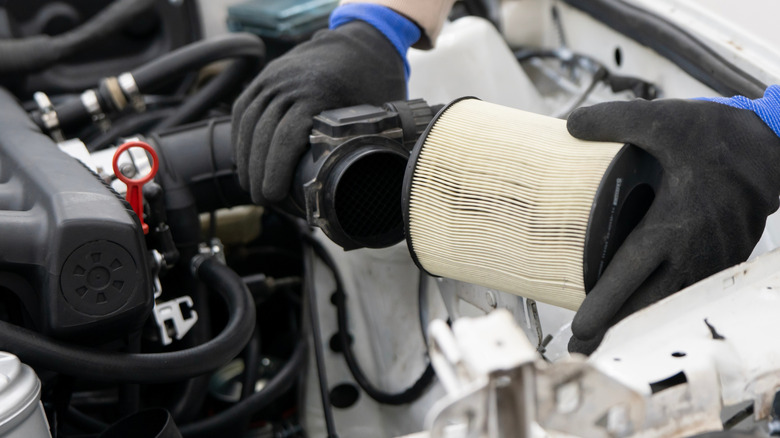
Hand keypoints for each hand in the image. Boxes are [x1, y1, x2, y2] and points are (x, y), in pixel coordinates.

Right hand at [232, 20, 406, 203]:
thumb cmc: (373, 81)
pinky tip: (244, 158)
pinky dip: (240, 136)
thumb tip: (373, 186)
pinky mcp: (266, 76)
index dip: (274, 170)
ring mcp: (274, 76)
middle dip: (256, 171)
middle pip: (261, 133)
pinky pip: (243, 109)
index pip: (285, 137)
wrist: (361, 41)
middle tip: (261, 200)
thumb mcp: (379, 112)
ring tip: (250, 185)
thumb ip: (372, 145)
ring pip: (247, 121)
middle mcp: (290, 82)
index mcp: (319, 92)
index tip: (272, 195)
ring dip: (245, 157)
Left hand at [566, 97, 779, 353]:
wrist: (772, 150)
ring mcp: (709, 261)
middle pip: (646, 305)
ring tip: (607, 339)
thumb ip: (614, 121)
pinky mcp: (720, 261)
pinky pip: (687, 293)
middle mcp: (690, 252)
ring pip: (667, 305)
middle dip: (614, 329)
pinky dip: (662, 308)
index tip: (581, 328)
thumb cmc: (721, 138)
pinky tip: (643, 311)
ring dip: (637, 322)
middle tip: (584, 349)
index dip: (602, 305)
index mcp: (671, 225)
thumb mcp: (664, 120)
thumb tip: (572, 125)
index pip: (628, 276)